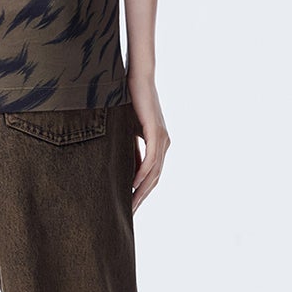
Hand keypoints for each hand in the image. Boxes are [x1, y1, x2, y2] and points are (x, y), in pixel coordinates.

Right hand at [128, 76, 169, 210]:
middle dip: (142, 197)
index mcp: (159, 144)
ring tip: (131, 204)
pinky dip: (143, 173)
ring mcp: (162, 138)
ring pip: (154, 172)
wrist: (138, 78)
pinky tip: (135, 185)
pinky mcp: (156, 131)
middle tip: (130, 213)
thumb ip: (130, 149)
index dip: (142, 192)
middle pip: (155, 178)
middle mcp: (164, 143)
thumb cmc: (131, 102)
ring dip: (143, 190)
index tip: (131, 206)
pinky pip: (151, 159)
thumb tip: (126, 170)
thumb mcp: (128, 131)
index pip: (152, 174)